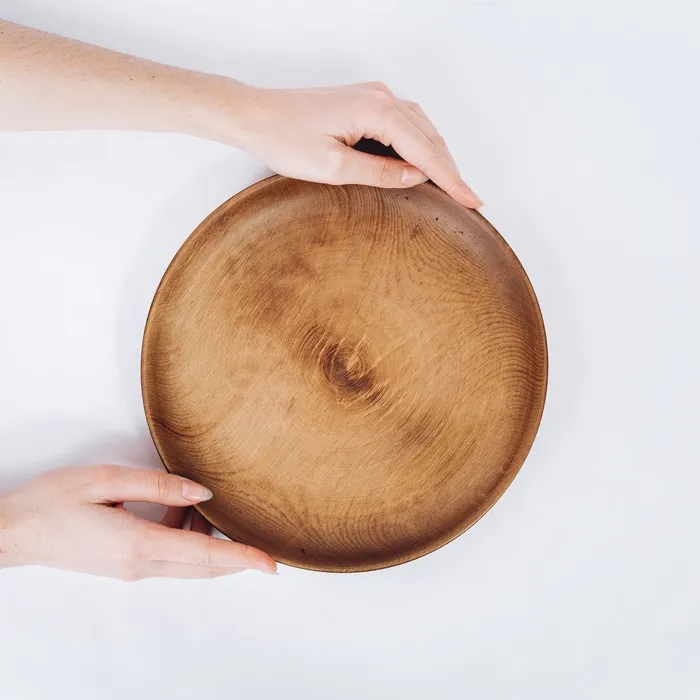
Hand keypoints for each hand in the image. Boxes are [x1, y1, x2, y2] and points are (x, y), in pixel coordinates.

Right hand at [0, 465, 276, 579]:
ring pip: (188, 560)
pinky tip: (179, 505)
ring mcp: (132, 569)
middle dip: (238, 556)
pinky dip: (184, 533)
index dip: (241, 559)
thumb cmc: (53, 501)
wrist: (13, 532)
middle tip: (269, 546)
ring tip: (208, 501)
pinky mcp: (126, 564)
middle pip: (203, 565)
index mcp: (137, 545)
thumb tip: (202, 492)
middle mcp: (140, 565)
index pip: (203, 555)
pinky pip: (169, 554)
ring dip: (206, 536)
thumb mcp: (105, 480)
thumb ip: (158, 485)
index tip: (271, 564)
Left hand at [209, 81, 482, 207]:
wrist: (254, 116)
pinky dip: (419, 144)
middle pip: (430, 136)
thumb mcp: (333, 168)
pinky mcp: (363, 102)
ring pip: (420, 128)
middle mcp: (380, 97)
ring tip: (452, 187)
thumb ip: (380, 173)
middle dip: (451, 169)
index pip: (426, 150)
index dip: (452, 179)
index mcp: (376, 111)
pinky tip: (422, 163)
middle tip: (470, 199)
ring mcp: (372, 96)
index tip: (473, 200)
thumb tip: (417, 178)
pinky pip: (404, 123)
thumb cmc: (284, 139)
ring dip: (437, 157)